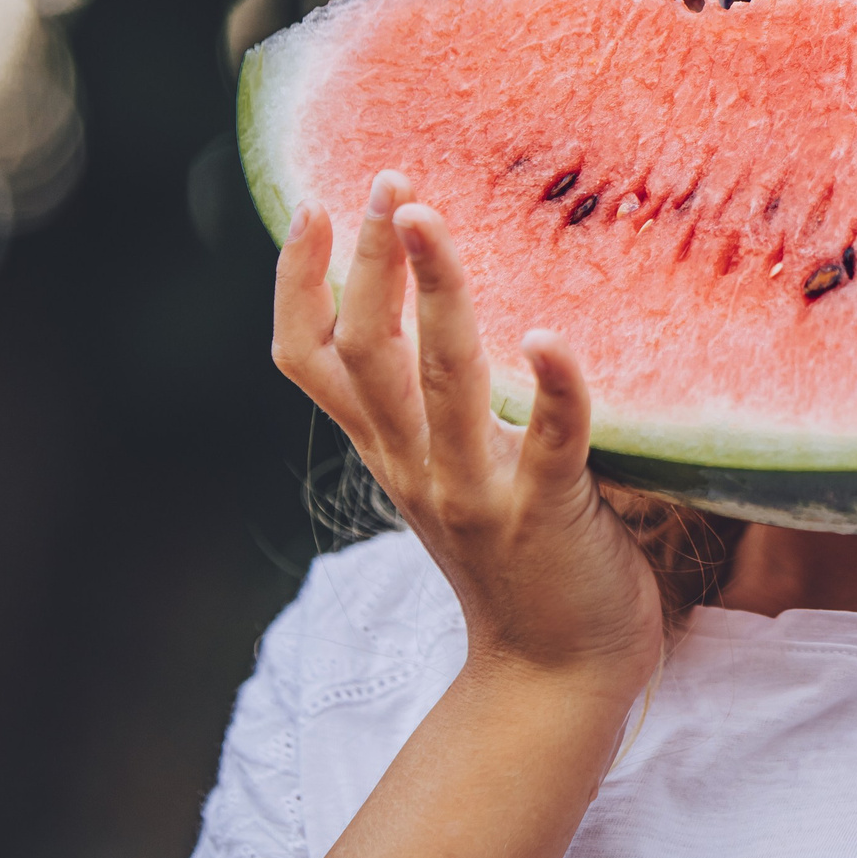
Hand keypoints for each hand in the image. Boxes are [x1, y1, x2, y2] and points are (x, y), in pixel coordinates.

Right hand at [272, 171, 664, 696]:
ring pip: (440, 380)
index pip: (310, 360)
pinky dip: (551, 387)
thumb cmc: (521, 558)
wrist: (558, 675)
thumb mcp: (453, 472)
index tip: (311, 206)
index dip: (298, 285)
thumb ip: (440, 407)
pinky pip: (548, 441)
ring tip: (429, 221)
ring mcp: (476, 493)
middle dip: (368, 263)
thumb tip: (445, 308)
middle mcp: (416, 467)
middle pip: (365, 353)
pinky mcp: (544, 515)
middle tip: (390, 182)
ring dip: (436, 294)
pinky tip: (551, 337)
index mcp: (389, 451)